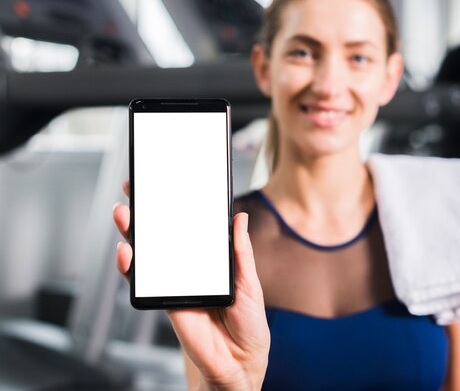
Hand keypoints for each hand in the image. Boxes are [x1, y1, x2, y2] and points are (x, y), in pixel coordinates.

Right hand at [113, 181, 269, 390]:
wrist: (240, 360)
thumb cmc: (249, 322)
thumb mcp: (249, 282)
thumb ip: (241, 252)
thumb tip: (239, 218)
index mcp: (212, 259)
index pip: (191, 227)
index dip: (177, 207)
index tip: (165, 184)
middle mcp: (191, 267)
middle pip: (164, 236)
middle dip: (147, 213)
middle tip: (135, 191)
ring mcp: (176, 282)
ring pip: (149, 254)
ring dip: (133, 234)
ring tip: (124, 214)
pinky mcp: (166, 300)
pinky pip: (144, 282)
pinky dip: (132, 268)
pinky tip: (127, 253)